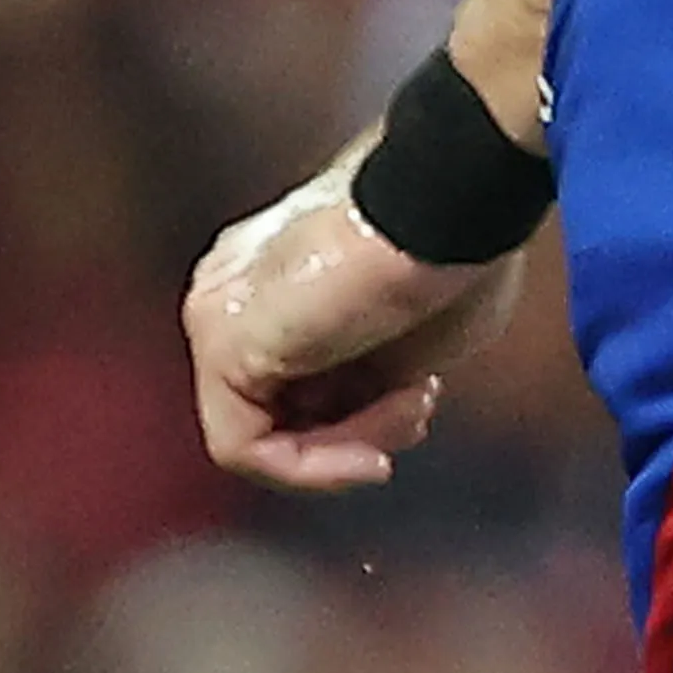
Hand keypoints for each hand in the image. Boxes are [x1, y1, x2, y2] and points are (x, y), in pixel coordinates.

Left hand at [192, 168, 508, 492]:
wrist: (447, 204)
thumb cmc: (455, 250)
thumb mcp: (422, 333)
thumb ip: (383, 373)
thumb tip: (384, 404)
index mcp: (278, 268)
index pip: (303, 370)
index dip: (368, 405)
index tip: (426, 395)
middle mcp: (233, 287)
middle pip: (279, 402)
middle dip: (359, 428)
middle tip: (417, 412)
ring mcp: (217, 313)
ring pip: (260, 430)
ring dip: (348, 445)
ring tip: (408, 413)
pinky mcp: (221, 346)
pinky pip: (244, 446)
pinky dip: (312, 468)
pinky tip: (369, 452)